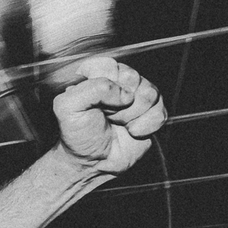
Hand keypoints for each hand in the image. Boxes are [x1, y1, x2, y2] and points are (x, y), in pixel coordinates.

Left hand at [50, 56, 166, 175]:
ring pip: (150, 93)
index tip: (97, 101)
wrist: (92, 162)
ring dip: (131, 115)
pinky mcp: (152, 114)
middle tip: (107, 115)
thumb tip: (125, 93)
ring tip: (118, 123)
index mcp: (97, 74)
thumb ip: (91, 89)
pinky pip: (160, 112)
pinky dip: (146, 126)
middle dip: (119, 103)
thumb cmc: (77, 134)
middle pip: (133, 78)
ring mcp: (138, 97)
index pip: (110, 65)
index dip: (106, 85)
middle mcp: (120, 82)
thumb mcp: (68, 108)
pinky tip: (133, 131)